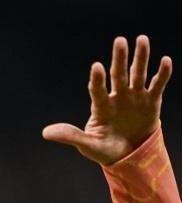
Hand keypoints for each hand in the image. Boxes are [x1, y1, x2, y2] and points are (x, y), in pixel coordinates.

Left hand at [42, 35, 171, 164]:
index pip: (97, 90)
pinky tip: (165, 60)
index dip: (97, 79)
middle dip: (119, 58)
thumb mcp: (87, 145)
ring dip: (140, 58)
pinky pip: (156, 85)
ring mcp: (134, 98)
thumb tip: (45, 133)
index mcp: (100, 107)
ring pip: (138, 74)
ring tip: (142, 39)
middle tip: (120, 40)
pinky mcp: (150, 102)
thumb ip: (70, 136)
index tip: (96, 66)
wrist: (128, 156)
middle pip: (118, 74)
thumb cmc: (104, 149)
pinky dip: (161, 74)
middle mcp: (117, 97)